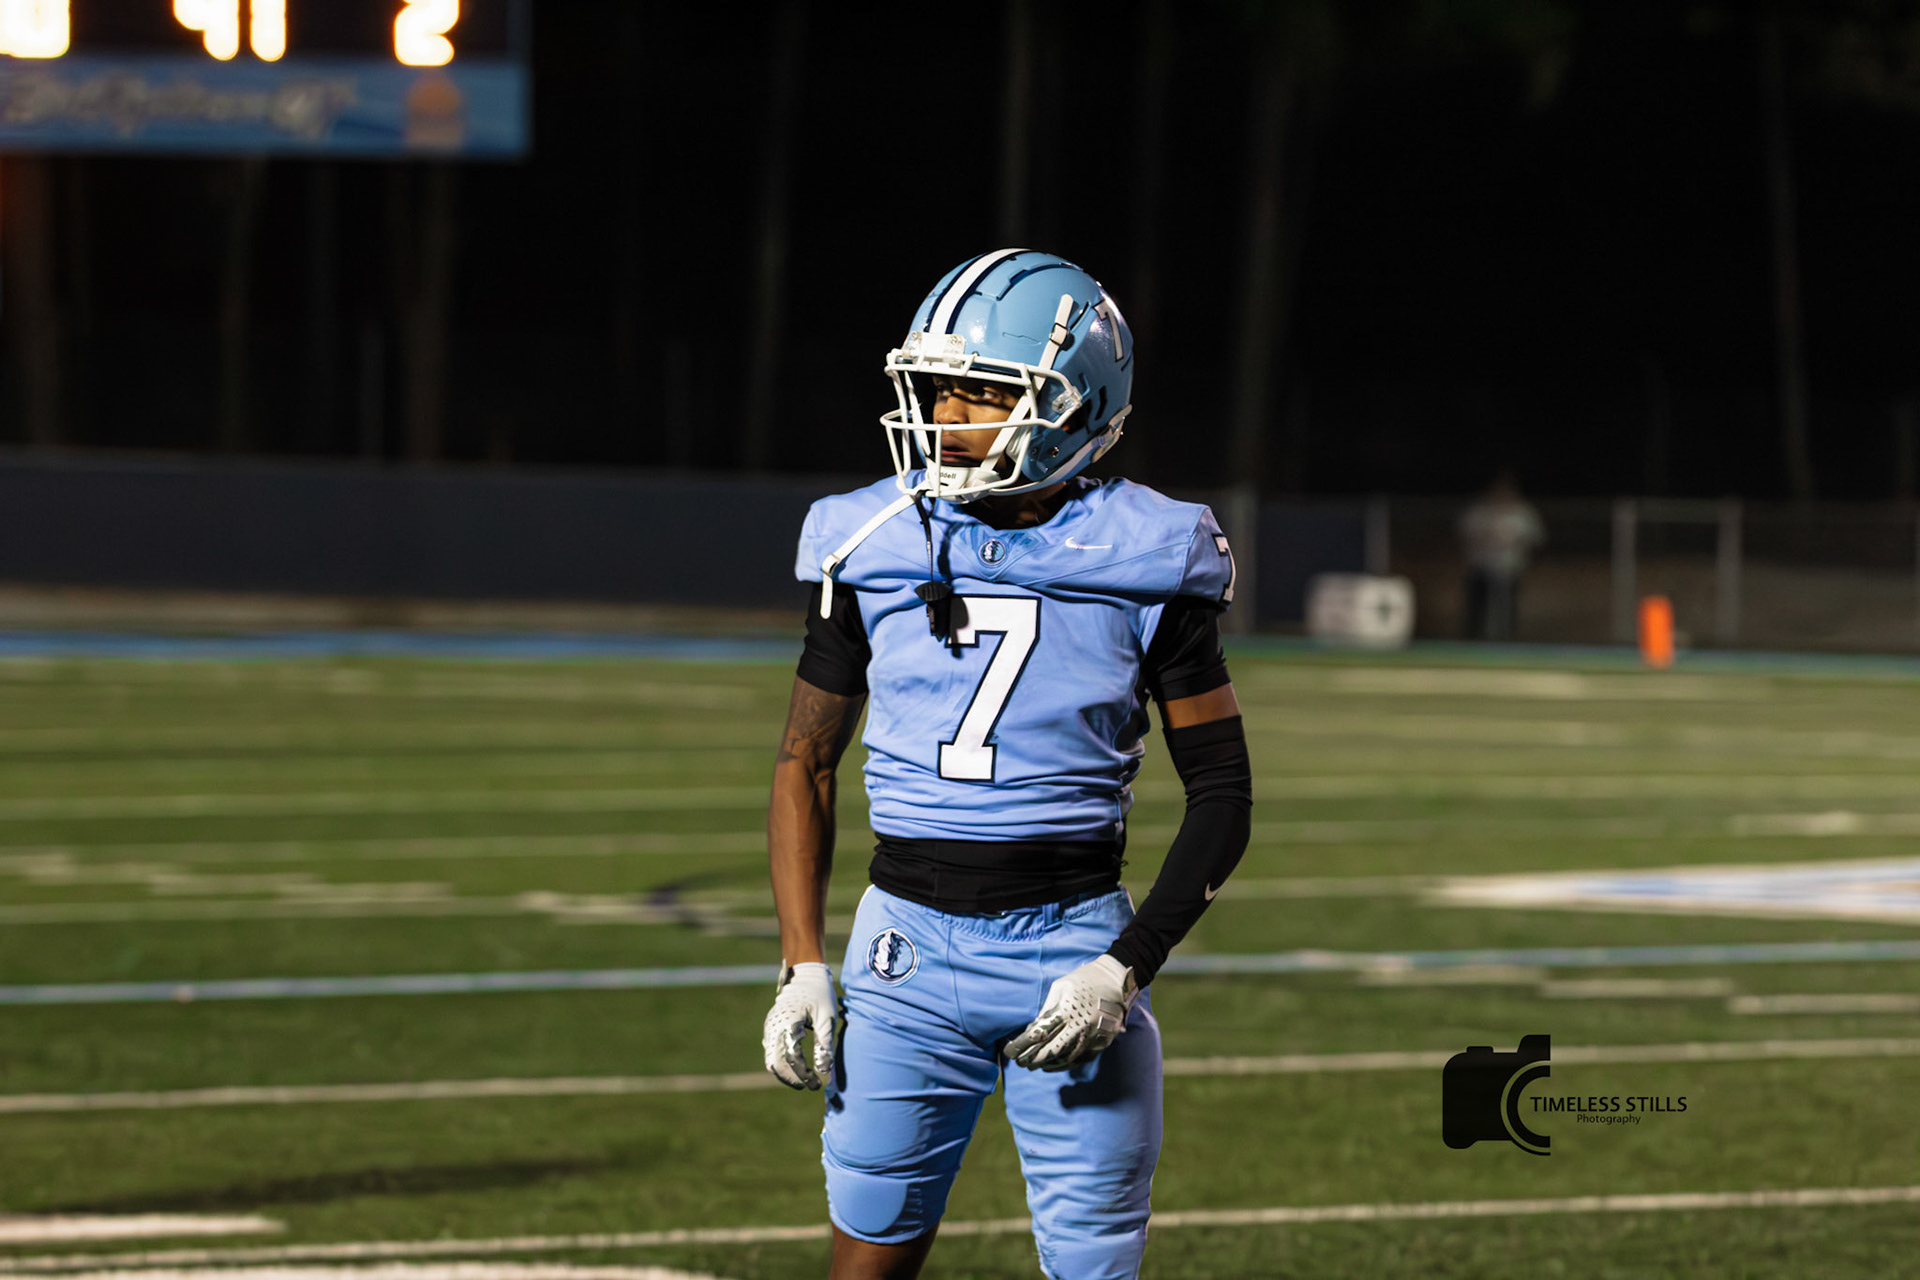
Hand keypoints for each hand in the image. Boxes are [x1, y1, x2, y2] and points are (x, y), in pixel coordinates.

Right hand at [762, 961, 838, 1089]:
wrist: (805, 973)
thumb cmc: (820, 994)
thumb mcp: (828, 1018)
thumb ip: (825, 1044)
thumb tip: (824, 1071)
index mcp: (789, 1021)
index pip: (793, 1057)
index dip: (804, 1074)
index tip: (817, 1084)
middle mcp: (774, 1026)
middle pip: (777, 1063)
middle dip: (793, 1079)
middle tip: (811, 1086)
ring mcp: (769, 1028)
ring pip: (771, 1061)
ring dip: (786, 1075)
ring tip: (804, 1081)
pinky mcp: (770, 1029)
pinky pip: (771, 1053)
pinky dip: (782, 1065)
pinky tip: (797, 1070)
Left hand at [1005, 955, 1137, 1071]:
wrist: (1117, 980)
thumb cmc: (1084, 980)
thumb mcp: (1060, 987)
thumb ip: (1046, 1010)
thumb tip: (1033, 1030)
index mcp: (1066, 1011)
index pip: (1038, 1034)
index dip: (1021, 1045)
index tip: (1009, 1051)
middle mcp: (1079, 1027)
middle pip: (1050, 1051)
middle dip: (1031, 1059)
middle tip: (1019, 1062)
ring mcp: (1092, 1037)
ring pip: (1065, 1059)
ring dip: (1046, 1064)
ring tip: (1033, 1065)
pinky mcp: (1101, 1042)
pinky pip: (1080, 1059)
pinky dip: (1064, 1065)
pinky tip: (1053, 1065)